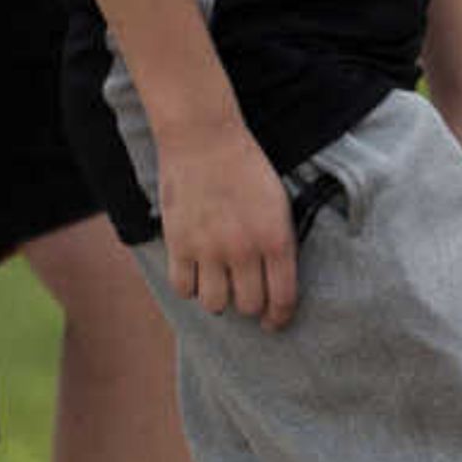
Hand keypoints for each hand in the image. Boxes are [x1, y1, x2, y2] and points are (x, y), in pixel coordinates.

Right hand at [158, 125, 299, 329]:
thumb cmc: (247, 169)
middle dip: (249, 306)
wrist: (205, 140)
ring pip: (215, 304)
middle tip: (245, 296)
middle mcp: (244, 251)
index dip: (279, 318)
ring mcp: (209, 250)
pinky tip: (195, 273)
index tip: (273, 322)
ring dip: (218, 298)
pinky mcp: (179, 245)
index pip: (282, 299)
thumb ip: (279, 244)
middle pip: (248, 306)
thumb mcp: (279, 205)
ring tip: (218, 283)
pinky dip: (189, 287)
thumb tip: (277, 282)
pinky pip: (183, 288)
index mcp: (275, 240)